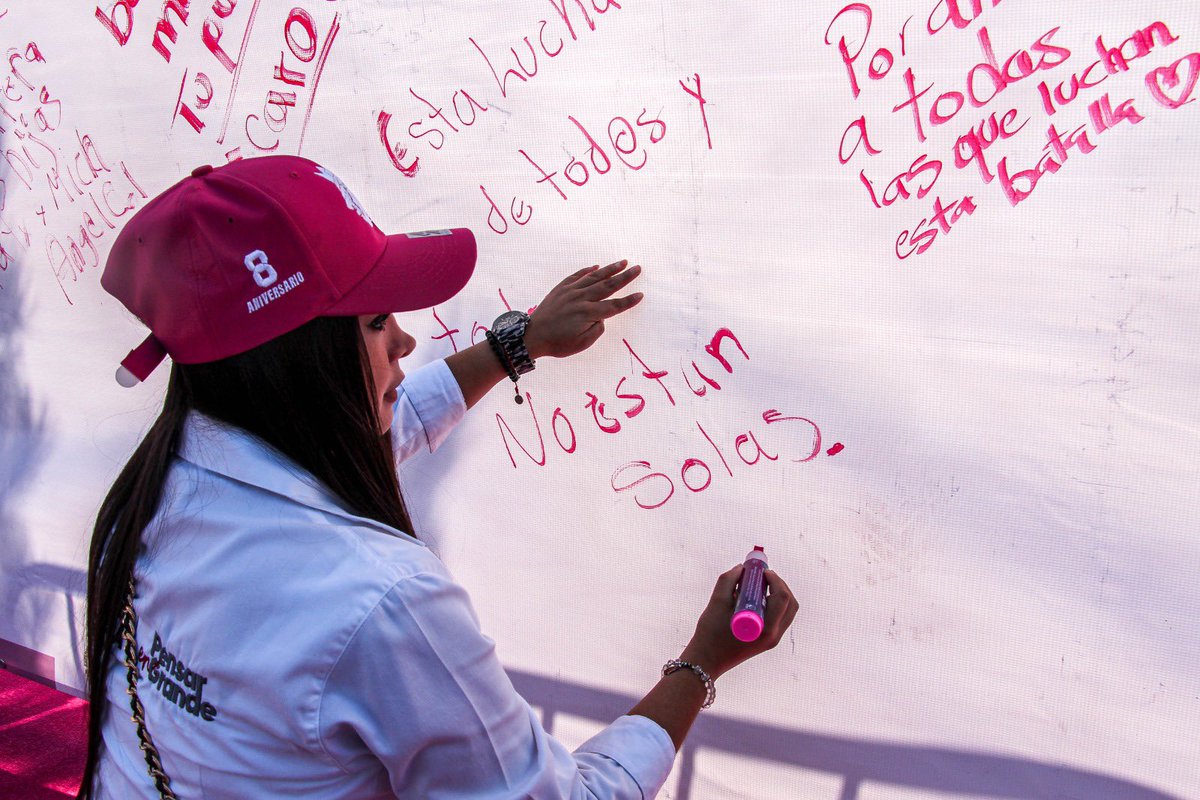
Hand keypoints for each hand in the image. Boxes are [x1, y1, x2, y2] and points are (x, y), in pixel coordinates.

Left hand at [523, 260, 643, 359]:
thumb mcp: (582, 343)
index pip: (614, 306)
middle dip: (625, 277)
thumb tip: (602, 316)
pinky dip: (587, 270)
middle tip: (637, 268)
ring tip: (622, 262)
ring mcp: (570, 291)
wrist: (532, 336)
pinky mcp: (561, 288)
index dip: (628, 301)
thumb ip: (597, 329)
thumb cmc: (558, 343)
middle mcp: (581, 298)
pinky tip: (596, 266)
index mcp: (588, 313)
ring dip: (610, 269)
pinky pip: (577, 275)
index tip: (640, 294)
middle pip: (607, 285)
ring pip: (594, 276)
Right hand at [678, 565, 798, 680]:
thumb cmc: (710, 633)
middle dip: (779, 585)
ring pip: (787, 611)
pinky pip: (778, 618)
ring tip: (759, 585)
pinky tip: (755, 598)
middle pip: (790, 604)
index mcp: (765, 627)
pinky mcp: (767, 641)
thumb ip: (729, 580)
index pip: (782, 597)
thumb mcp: (717, 602)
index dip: (775, 579)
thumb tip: (741, 568)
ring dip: (778, 594)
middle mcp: (774, 635)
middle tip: (763, 575)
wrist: (706, 661)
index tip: (762, 571)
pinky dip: (772, 604)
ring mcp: (772, 640)